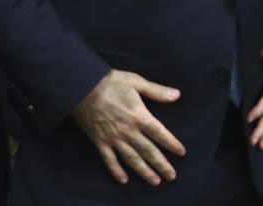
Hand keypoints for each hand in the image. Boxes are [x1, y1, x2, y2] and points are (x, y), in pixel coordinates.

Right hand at [73, 69, 184, 185]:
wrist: (81, 87)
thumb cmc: (111, 82)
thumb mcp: (137, 82)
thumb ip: (157, 91)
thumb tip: (177, 95)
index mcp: (139, 116)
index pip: (159, 133)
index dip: (171, 143)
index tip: (181, 152)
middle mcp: (128, 131)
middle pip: (148, 150)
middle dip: (161, 164)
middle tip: (171, 176)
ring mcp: (113, 138)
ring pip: (131, 159)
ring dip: (144, 171)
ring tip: (155, 181)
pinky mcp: (100, 141)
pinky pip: (109, 160)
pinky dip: (116, 170)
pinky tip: (123, 180)